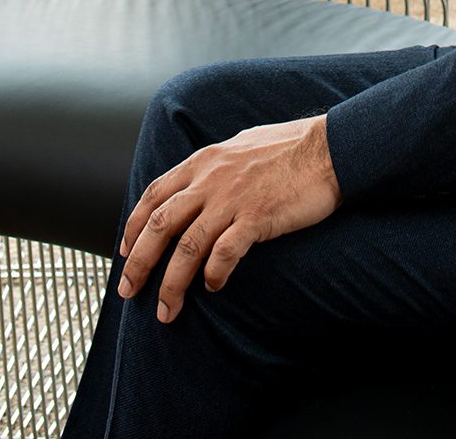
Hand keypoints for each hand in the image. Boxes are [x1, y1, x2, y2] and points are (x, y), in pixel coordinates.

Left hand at [116, 115, 340, 322]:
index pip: (155, 195)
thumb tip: (199, 180)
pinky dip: (213, 275)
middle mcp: (212, 179)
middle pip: (160, 225)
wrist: (330, 149)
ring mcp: (234, 199)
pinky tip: (213, 287)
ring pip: (186, 247)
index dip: (134, 226)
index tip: (124, 252)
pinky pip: (224, 254)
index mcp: (205, 161)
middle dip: (139, 262)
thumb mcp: (241, 145)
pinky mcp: (257, 217)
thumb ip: (215, 165)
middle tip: (129, 291)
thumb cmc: (290, 147)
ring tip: (166, 310)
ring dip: (171, 284)